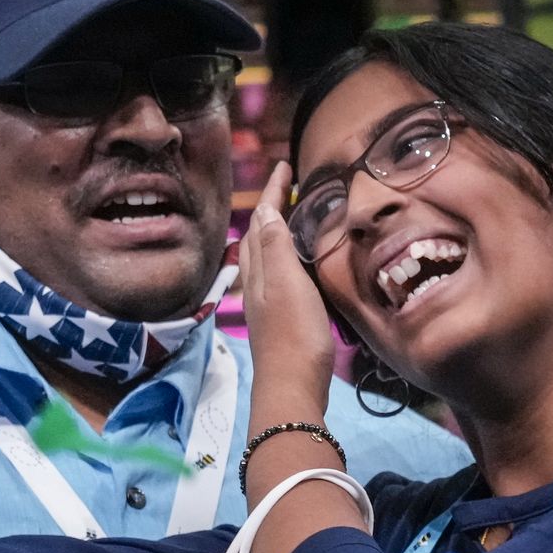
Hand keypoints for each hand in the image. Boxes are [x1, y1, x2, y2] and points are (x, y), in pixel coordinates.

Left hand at [242, 161, 334, 415]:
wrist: (292, 388)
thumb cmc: (294, 335)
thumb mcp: (287, 284)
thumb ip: (276, 248)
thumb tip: (264, 211)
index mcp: (259, 269)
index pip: (263, 219)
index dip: (273, 191)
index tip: (283, 164)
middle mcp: (257, 283)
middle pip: (259, 235)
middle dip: (271, 206)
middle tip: (288, 185)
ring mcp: (266, 303)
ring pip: (265, 255)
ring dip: (275, 231)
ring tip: (291, 215)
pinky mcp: (279, 320)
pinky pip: (277, 275)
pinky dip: (283, 256)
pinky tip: (294, 266)